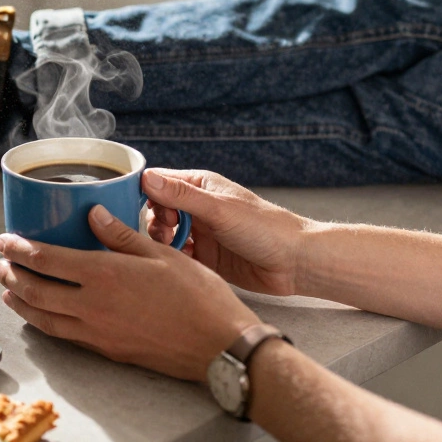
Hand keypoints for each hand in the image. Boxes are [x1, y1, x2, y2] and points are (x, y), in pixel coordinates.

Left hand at [0, 205, 258, 381]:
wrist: (217, 345)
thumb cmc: (198, 297)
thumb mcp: (162, 254)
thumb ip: (121, 234)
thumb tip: (93, 213)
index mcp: (104, 274)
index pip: (46, 259)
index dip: (19, 249)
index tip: (4, 241)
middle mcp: (92, 306)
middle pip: (35, 290)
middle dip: (10, 276)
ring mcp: (96, 332)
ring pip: (43, 318)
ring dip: (20, 303)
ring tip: (7, 292)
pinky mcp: (106, 350)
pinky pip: (63, 335)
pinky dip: (43, 323)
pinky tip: (41, 317)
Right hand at [143, 168, 315, 296]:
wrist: (294, 263)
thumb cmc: (264, 228)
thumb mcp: (218, 210)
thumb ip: (182, 196)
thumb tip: (146, 179)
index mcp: (200, 186)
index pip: (160, 182)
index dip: (148, 194)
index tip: (153, 210)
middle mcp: (198, 207)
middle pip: (157, 209)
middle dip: (155, 221)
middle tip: (166, 232)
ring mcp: (200, 231)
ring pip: (164, 234)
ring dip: (162, 241)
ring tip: (174, 248)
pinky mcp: (204, 255)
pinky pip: (177, 255)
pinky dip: (174, 258)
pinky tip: (183, 262)